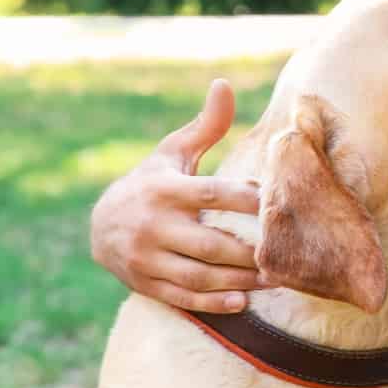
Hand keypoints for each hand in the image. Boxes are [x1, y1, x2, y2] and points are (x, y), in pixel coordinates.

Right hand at [89, 79, 262, 312]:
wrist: (100, 225)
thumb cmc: (152, 181)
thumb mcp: (173, 151)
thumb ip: (205, 126)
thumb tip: (224, 85)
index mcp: (166, 190)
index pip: (212, 194)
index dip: (246, 199)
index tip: (277, 202)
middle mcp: (154, 226)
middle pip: (211, 243)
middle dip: (250, 252)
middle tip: (287, 254)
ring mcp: (147, 259)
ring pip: (200, 274)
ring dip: (239, 280)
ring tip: (275, 278)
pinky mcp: (145, 284)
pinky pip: (182, 297)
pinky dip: (212, 303)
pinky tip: (242, 302)